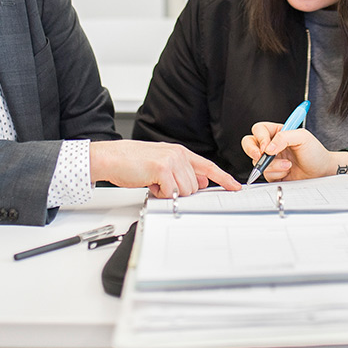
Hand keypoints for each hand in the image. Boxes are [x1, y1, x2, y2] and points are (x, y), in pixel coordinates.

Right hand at [89, 140, 240, 196]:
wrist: (112, 157)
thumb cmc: (132, 163)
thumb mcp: (162, 165)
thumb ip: (182, 172)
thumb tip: (200, 182)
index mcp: (180, 153)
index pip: (208, 166)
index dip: (223, 178)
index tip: (235, 186)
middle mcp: (179, 154)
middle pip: (195, 186)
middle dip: (179, 192)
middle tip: (161, 185)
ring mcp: (172, 160)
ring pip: (185, 191)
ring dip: (169, 193)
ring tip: (154, 182)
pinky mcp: (162, 168)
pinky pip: (172, 192)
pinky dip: (160, 194)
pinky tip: (150, 184)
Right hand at [241, 123, 347, 180]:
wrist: (322, 172)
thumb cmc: (315, 152)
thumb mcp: (303, 137)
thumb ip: (284, 137)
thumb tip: (268, 148)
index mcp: (278, 132)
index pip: (259, 130)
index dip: (260, 138)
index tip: (267, 146)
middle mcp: (272, 145)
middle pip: (249, 143)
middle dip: (252, 151)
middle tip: (262, 156)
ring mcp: (271, 160)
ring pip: (257, 162)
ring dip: (273, 165)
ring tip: (289, 165)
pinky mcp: (272, 173)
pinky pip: (265, 174)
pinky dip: (276, 174)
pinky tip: (287, 172)